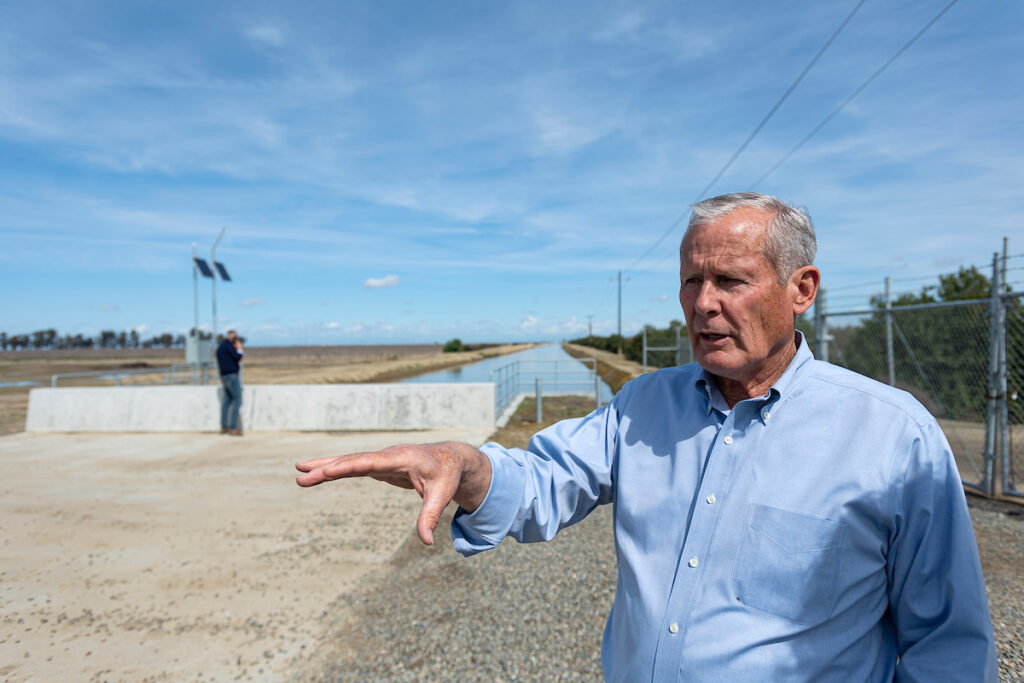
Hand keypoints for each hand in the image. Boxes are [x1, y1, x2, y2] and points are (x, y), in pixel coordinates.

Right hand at [295, 441, 491, 545]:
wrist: (452, 458)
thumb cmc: (447, 474)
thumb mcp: (442, 495)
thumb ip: (431, 516)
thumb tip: (426, 542)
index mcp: (402, 457)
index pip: (371, 462)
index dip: (349, 466)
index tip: (327, 470)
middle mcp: (388, 455)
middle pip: (353, 461)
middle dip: (327, 468)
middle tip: (301, 476)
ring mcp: (381, 459)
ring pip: (349, 462)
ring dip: (325, 467)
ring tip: (299, 470)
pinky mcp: (379, 465)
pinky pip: (353, 466)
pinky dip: (335, 469)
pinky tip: (319, 472)